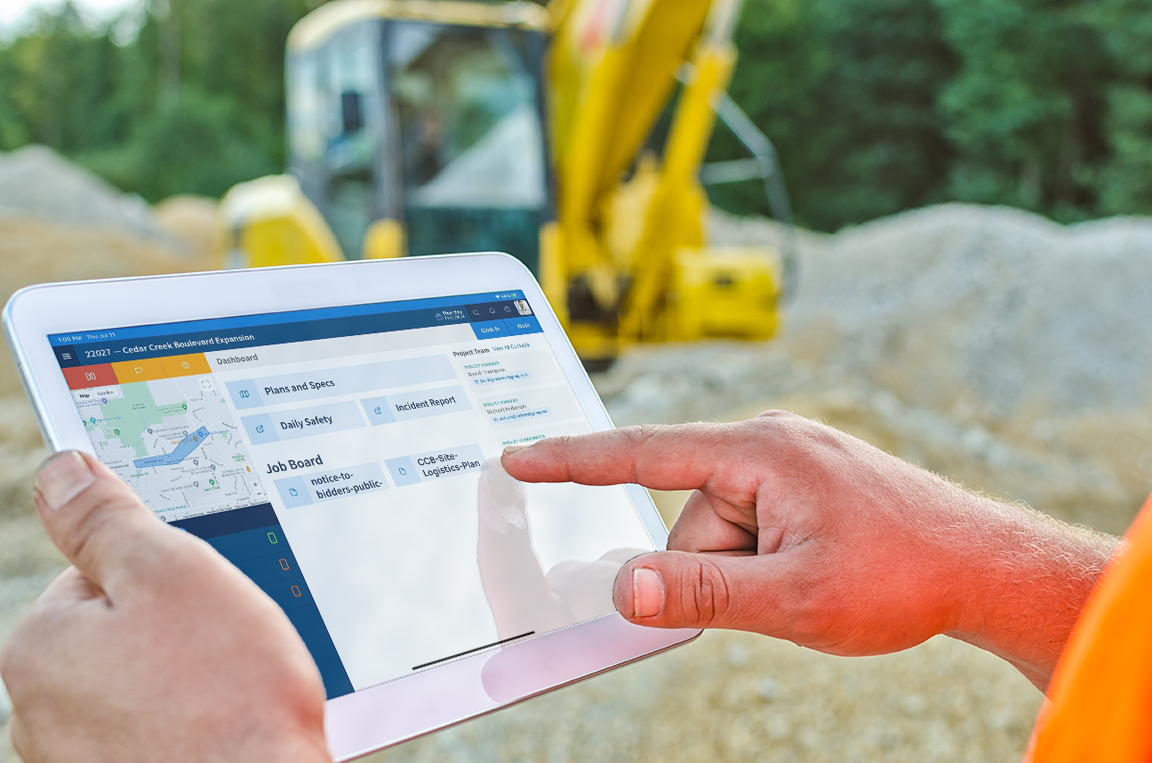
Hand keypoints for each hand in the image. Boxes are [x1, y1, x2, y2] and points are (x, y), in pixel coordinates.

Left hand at [0, 452, 330, 762]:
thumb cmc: (228, 697)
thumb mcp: (174, 574)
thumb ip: (109, 519)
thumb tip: (62, 472)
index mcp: (40, 647)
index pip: (98, 571)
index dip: (167, 572)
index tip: (206, 594)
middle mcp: (40, 712)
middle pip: (122, 631)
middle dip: (179, 629)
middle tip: (230, 647)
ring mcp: (80, 758)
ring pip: (146, 684)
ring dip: (191, 679)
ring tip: (237, 692)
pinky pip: (161, 730)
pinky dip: (196, 723)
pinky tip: (232, 727)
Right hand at [503, 412, 1118, 689]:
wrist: (983, 565)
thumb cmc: (902, 572)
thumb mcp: (793, 596)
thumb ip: (700, 592)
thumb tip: (622, 587)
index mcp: (758, 451)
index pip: (643, 452)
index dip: (572, 461)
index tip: (518, 457)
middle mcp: (768, 443)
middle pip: (690, 518)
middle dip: (715, 568)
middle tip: (778, 592)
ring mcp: (789, 462)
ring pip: (721, 531)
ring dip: (745, 570)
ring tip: (811, 580)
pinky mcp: (803, 483)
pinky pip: (750, 525)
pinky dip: (763, 559)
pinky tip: (815, 569)